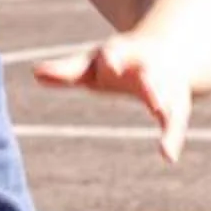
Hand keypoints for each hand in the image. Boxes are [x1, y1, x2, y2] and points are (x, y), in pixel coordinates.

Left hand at [32, 35, 193, 162]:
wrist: (168, 53)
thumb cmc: (119, 60)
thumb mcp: (93, 63)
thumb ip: (67, 71)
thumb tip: (35, 73)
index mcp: (123, 54)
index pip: (117, 54)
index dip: (113, 59)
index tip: (110, 64)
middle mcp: (148, 68)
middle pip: (150, 74)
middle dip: (150, 82)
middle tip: (148, 89)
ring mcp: (165, 86)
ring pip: (167, 97)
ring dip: (163, 104)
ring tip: (159, 112)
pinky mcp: (176, 105)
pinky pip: (175, 123)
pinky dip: (172, 139)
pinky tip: (168, 157)